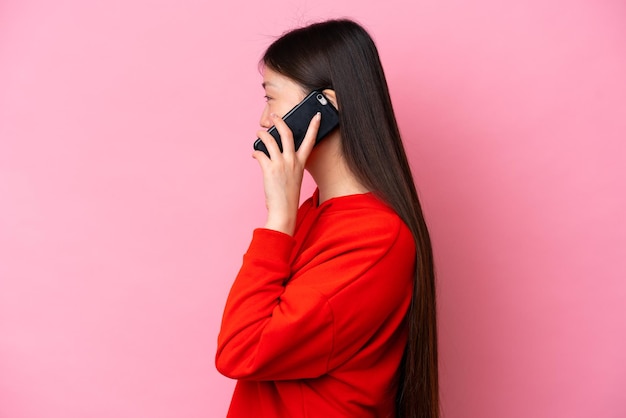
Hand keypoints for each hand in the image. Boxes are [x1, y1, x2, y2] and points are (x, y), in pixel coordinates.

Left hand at [253, 112, 320, 235]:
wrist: (284, 210)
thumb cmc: (288, 195)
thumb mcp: (294, 177)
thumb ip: (289, 164)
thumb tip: (275, 153)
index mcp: (300, 162)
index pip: (310, 140)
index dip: (314, 126)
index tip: (316, 116)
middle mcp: (292, 161)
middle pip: (287, 134)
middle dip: (279, 122)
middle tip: (274, 116)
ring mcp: (281, 164)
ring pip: (270, 140)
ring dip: (262, 135)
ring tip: (258, 133)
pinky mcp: (269, 169)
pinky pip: (259, 154)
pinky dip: (255, 152)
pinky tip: (254, 154)